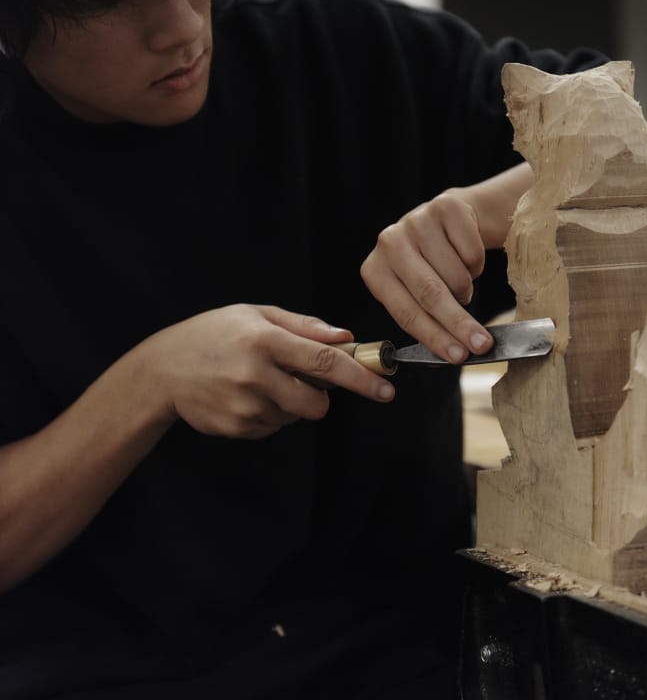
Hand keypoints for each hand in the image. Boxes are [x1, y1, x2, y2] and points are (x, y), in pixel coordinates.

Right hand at [140, 304, 394, 439]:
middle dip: (321, 395)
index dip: (361, 378)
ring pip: (296, 416)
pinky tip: (244, 394)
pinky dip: (270, 413)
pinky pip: (274, 427)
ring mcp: (245, 407)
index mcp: (265, 341)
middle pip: (317, 403)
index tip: (386, 389)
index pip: (326, 363)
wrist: (163, 369)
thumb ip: (304, 327)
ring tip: (259, 379)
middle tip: (300, 377)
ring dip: (291, 402)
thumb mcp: (256, 315)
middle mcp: (256, 376)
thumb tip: (346, 337)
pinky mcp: (237, 428)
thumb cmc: (214, 333)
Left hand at [361, 188, 494, 362]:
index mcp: (375, 271)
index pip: (406, 313)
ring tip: (460, 282)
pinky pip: (472, 251)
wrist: (450, 221)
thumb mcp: (416, 293)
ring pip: (455, 274)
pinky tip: (464, 255)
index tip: (458, 357)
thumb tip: (453, 354)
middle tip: (482, 344)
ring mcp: (415, 221)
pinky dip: (476, 263)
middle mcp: (389, 242)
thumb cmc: (431, 268)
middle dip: (458, 324)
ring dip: (466, 288)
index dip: (434, 337)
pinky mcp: (444, 206)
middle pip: (430, 293)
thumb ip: (426, 320)